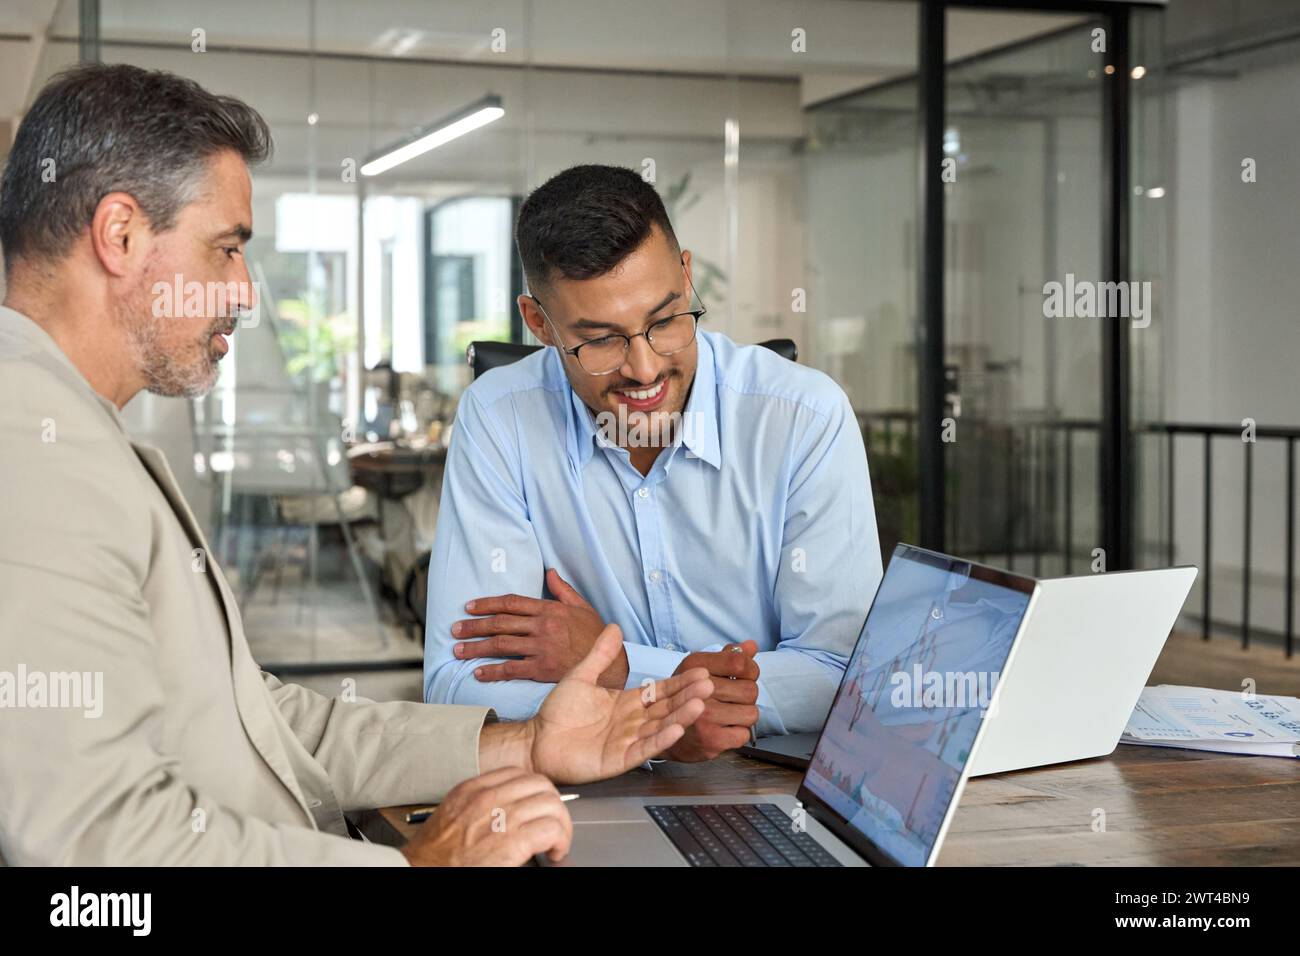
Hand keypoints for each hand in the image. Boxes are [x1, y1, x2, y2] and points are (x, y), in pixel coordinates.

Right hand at [399, 767, 572, 865]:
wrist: (422, 870)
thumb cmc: (435, 853)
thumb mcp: (454, 813)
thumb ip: (479, 803)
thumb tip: (508, 805)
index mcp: (474, 789)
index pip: (519, 774)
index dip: (536, 791)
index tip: (538, 806)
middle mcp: (489, 798)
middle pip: (541, 785)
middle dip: (553, 805)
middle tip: (553, 825)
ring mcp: (501, 818)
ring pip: (552, 805)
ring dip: (561, 825)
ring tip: (556, 842)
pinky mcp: (513, 842)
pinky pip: (552, 829)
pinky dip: (560, 841)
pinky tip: (554, 852)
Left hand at [454, 569, 627, 687]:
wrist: (611, 663)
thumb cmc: (596, 635)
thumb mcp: (582, 607)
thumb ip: (563, 590)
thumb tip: (550, 572)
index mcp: (549, 609)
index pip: (511, 602)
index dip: (487, 604)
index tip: (469, 607)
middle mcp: (543, 626)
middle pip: (500, 623)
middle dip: (474, 626)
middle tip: (455, 629)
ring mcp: (541, 648)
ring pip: (501, 645)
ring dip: (476, 648)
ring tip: (458, 650)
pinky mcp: (542, 669)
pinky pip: (511, 669)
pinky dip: (492, 672)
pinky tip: (478, 673)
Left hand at [527, 621, 714, 783]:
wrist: (536, 741)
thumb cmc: (557, 713)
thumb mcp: (581, 676)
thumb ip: (599, 655)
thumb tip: (613, 627)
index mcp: (626, 703)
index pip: (659, 691)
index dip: (679, 683)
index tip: (700, 673)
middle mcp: (632, 722)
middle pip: (666, 708)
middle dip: (687, 697)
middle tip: (708, 686)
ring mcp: (627, 741)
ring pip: (660, 727)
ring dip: (681, 717)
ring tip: (699, 705)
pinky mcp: (619, 759)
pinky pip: (644, 749)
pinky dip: (661, 740)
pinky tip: (677, 729)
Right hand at [664, 641, 759, 761]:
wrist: (664, 731)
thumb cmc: (686, 697)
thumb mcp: (700, 669)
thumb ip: (728, 657)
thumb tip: (752, 645)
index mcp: (695, 666)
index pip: (740, 663)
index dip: (750, 670)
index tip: (743, 676)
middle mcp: (697, 690)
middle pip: (750, 690)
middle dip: (746, 696)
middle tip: (732, 699)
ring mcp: (704, 716)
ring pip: (751, 713)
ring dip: (743, 716)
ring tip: (728, 714)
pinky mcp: (710, 740)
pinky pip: (744, 734)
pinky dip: (738, 733)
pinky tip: (724, 729)